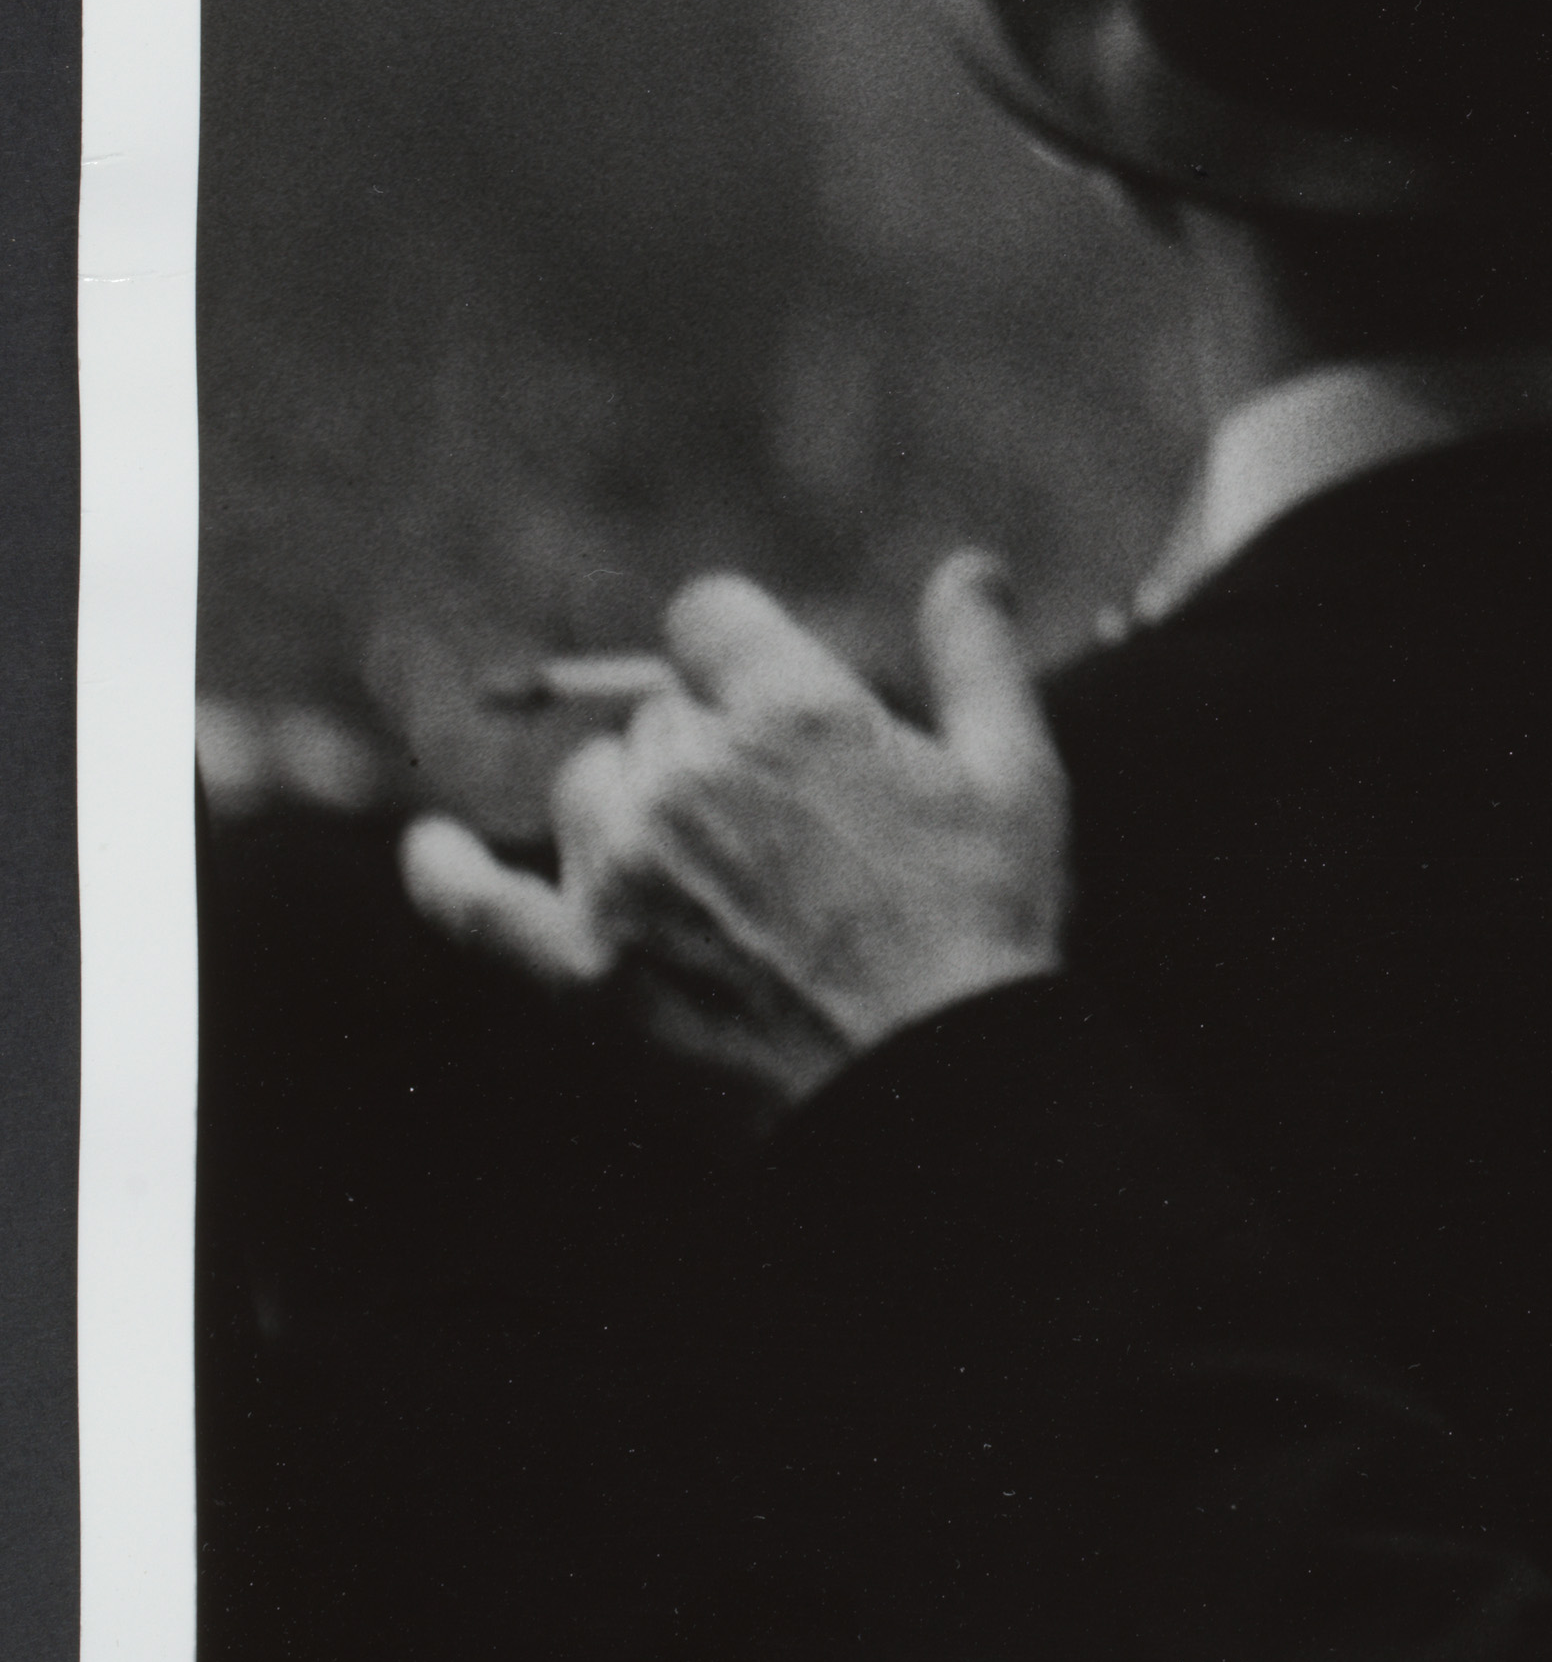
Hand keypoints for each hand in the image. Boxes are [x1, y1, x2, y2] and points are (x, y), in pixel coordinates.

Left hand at [400, 555, 1068, 1109]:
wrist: (929, 1097)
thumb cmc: (984, 930)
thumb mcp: (1016, 776)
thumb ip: (978, 656)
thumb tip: (968, 564)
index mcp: (791, 710)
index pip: (706, 616)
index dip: (740, 650)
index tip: (772, 697)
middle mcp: (690, 775)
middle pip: (657, 711)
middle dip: (711, 744)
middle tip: (786, 829)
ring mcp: (624, 874)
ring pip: (590, 791)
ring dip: (635, 811)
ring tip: (715, 881)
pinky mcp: (581, 971)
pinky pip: (477, 905)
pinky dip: (447, 873)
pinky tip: (425, 849)